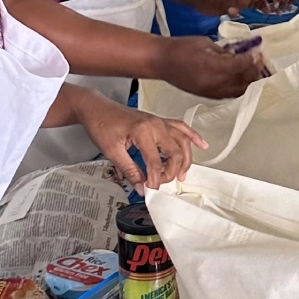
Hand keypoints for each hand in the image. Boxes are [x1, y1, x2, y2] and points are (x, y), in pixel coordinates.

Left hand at [74, 92, 207, 195]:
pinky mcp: (159, 121)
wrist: (97, 108)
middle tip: (163, 183)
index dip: (155, 180)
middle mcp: (156, 125)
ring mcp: (159, 121)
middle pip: (175, 152)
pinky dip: (193, 136)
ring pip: (182, 141)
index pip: (156, 163)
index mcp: (143, 132)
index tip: (151, 190)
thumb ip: (129, 171)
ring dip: (186, 158)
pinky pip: (181, 127)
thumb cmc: (101, 125)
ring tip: (182, 174)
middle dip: (172, 171)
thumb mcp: (112, 152)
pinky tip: (201, 145)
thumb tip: (141, 188)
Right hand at [159, 36, 265, 98]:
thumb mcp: (206, 43)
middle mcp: (213, 83)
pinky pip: (229, 95)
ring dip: (249, 82)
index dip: (252, 60)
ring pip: (238, 91)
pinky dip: (239, 88)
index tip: (259, 53)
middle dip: (254, 72)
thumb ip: (224, 51)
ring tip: (255, 72)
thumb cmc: (182, 47)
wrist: (162, 61)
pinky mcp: (206, 96)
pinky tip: (243, 80)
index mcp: (211, 66)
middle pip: (242, 81)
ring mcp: (210, 92)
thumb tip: (240, 54)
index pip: (239, 66)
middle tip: (261, 62)